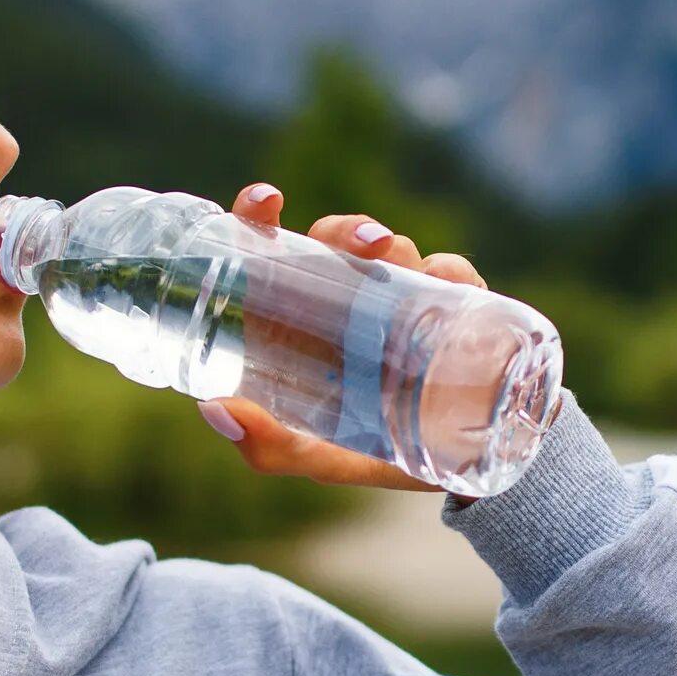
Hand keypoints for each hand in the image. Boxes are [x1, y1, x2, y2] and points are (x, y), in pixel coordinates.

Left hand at [194, 182, 484, 492]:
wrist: (462, 474)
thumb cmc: (374, 458)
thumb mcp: (320, 457)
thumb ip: (271, 446)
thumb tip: (214, 408)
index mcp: (306, 323)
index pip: (274, 251)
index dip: (260, 216)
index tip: (267, 202)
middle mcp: (352, 301)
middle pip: (338, 239)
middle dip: (348, 230)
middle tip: (366, 246)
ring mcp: (404, 299)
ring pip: (396, 249)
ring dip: (398, 249)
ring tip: (411, 273)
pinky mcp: (455, 306)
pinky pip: (453, 274)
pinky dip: (450, 271)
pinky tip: (448, 284)